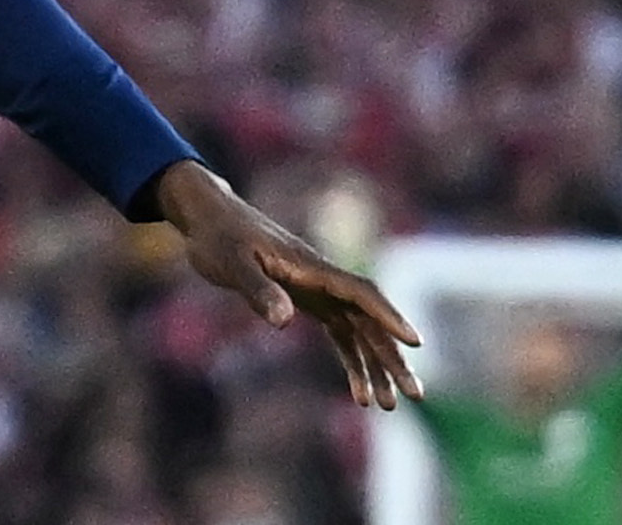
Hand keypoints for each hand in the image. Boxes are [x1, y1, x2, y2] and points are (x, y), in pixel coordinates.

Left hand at [157, 160, 423, 409]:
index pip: (360, 292)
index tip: (413, 341)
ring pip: (359, 330)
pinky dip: (351, 360)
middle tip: (412, 394)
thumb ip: (257, 289)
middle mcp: (322, 279)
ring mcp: (317, 290)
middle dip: (391, 356)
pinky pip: (339, 333)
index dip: (388, 316)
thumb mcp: (231, 263)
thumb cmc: (218, 236)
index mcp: (311, 267)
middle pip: (368, 319)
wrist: (208, 216)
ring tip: (387, 405)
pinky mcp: (306, 299)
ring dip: (376, 365)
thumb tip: (285, 320)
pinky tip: (359, 392)